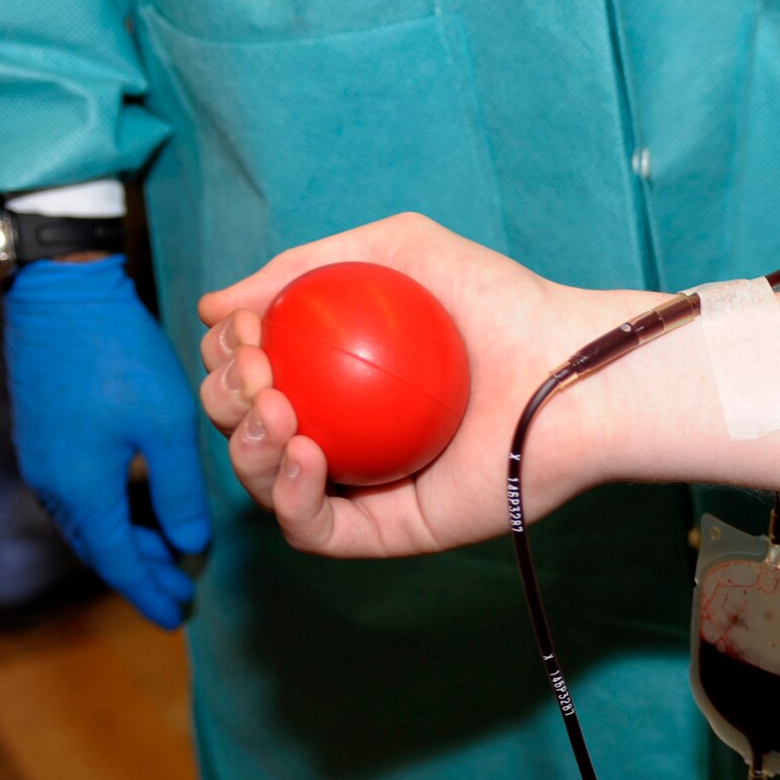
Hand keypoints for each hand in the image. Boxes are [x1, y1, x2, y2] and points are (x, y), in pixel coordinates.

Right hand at [5, 255, 212, 628]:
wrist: (60, 298)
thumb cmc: (120, 356)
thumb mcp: (167, 425)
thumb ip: (179, 491)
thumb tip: (188, 544)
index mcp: (82, 488)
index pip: (118, 561)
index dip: (148, 591)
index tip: (176, 616)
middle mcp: (53, 483)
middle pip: (99, 548)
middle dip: (139, 574)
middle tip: (175, 595)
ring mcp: (42, 460)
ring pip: (88, 524)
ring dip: (126, 544)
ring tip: (165, 556)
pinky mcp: (45, 437)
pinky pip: (79, 497)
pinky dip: (112, 515)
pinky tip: (140, 506)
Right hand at [199, 214, 645, 558]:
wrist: (565, 367)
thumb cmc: (499, 302)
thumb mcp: (397, 250)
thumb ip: (303, 264)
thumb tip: (214, 307)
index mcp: (342, 380)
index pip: (256, 376)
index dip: (228, 356)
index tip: (246, 330)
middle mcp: (349, 435)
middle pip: (247, 430)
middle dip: (224, 400)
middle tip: (258, 368)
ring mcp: (367, 487)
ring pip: (268, 484)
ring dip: (246, 445)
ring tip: (278, 406)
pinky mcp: (392, 530)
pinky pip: (314, 530)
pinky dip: (289, 495)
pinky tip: (302, 451)